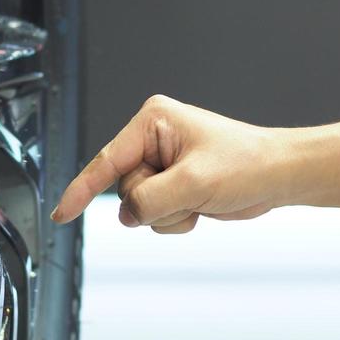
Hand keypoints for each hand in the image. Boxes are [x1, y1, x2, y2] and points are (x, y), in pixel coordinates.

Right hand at [51, 95, 287, 234]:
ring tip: (198, 199)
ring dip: (167, 213)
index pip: (107, 161)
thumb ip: (150, 200)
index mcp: (153, 121)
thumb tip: (129, 215)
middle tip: (188, 194)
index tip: (61, 214)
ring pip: (138, 207)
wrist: (278, 176)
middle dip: (153, 202)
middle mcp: (153, 139)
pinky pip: (154, 215)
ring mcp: (162, 164)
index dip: (81, 190)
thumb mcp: (194, 182)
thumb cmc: (248, 164)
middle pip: (124, 189)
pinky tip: (199, 207)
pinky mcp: (172, 184)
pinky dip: (175, 219)